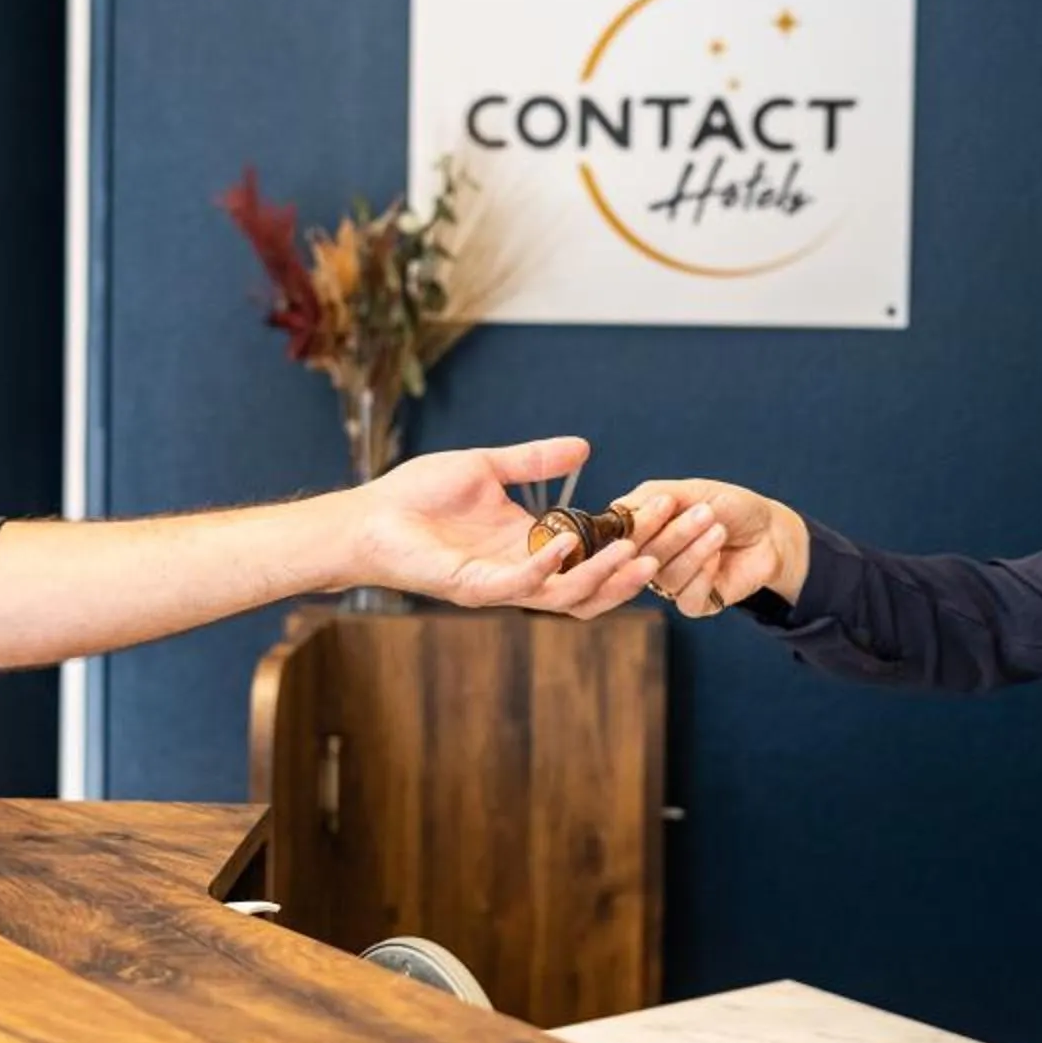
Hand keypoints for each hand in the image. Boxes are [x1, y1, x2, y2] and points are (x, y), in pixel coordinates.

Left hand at [348, 438, 724, 619]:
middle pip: (596, 583)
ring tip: (636, 551)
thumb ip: (534, 461)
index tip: (672, 512)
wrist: (366, 517)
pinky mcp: (470, 587)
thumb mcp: (487, 467)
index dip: (637, 538)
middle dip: (638, 564)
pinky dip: (545, 567)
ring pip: (567, 596)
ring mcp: (499, 584)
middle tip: (675, 540)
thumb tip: (583, 446)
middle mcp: (523, 573)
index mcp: (532, 547)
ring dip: (603, 574)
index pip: (598, 551)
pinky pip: (518, 585)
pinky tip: (565, 543)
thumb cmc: (417, 496)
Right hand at [608, 479, 809, 617]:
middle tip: (703, 512)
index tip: (664, 504)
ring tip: (719, 529)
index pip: (621, 536)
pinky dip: (704, 573)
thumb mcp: (689, 490)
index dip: (639, 525)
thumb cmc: (728, 506)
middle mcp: (650, 559)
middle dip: (674, 533)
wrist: (770, 530)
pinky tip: (719, 556)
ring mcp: (671, 583)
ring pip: (665, 575)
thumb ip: (650, 497)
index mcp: (642, 531)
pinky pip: (687, 597)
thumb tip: (617, 511)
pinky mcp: (695, 603)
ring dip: (695, 550)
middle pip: (641, 557)